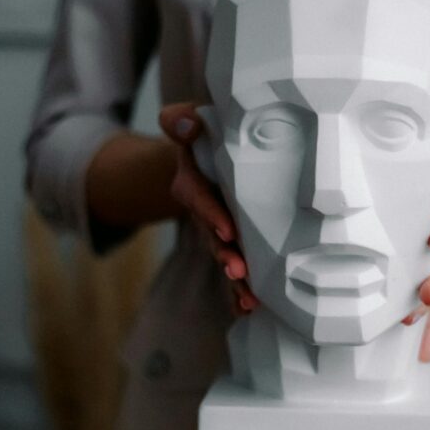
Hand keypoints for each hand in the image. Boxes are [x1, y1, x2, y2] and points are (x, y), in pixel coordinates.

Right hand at [159, 102, 258, 315]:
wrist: (205, 154)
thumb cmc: (201, 135)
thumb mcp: (188, 123)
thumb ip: (180, 120)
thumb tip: (185, 124)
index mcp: (192, 183)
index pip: (200, 199)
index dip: (212, 215)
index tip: (227, 231)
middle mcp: (203, 210)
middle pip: (212, 237)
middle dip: (224, 256)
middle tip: (238, 272)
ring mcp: (216, 228)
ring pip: (224, 256)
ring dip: (235, 279)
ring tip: (248, 300)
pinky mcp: (230, 239)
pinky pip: (234, 264)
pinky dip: (239, 288)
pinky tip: (249, 308)